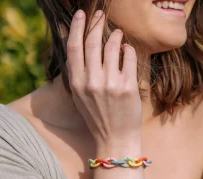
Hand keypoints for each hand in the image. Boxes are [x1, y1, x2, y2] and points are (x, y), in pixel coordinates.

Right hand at [66, 9, 141, 146]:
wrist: (115, 139)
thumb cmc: (98, 118)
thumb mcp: (80, 97)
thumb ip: (78, 74)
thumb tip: (78, 48)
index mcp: (76, 84)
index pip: (73, 47)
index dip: (76, 27)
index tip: (81, 14)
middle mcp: (91, 82)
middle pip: (92, 42)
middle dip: (97, 23)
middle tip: (101, 15)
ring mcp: (110, 84)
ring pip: (112, 46)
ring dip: (115, 35)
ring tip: (118, 34)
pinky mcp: (127, 87)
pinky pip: (128, 57)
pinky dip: (128, 49)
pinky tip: (127, 49)